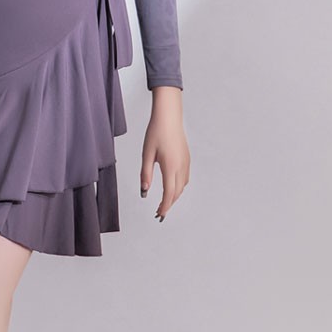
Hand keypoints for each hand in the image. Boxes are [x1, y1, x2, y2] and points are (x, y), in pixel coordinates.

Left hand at [140, 100, 189, 221]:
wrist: (168, 117)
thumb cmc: (156, 132)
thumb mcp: (147, 154)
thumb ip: (146, 174)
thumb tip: (144, 191)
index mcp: (170, 166)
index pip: (169, 193)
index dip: (164, 206)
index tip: (159, 214)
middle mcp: (181, 166)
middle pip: (177, 192)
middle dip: (169, 204)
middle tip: (159, 212)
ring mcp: (186, 162)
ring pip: (182, 186)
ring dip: (174, 196)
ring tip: (164, 201)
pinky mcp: (187, 158)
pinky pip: (185, 177)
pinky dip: (179, 186)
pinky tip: (172, 186)